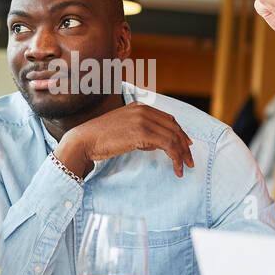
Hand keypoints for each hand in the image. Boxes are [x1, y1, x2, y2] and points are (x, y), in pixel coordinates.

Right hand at [55, 102, 194, 178]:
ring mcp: (143, 120)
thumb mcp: (124, 128)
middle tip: (190, 160)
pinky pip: (167, 145)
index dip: (180, 132)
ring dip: (182, 154)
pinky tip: (176, 168)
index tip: (187, 145)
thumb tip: (156, 144)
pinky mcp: (142, 133)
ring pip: (173, 137)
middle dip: (184, 145)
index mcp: (139, 106)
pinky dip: (175, 158)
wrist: (85, 140)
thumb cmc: (101, 138)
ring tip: (185, 167)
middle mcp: (143, 110)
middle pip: (174, 127)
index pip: (168, 119)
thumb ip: (141, 131)